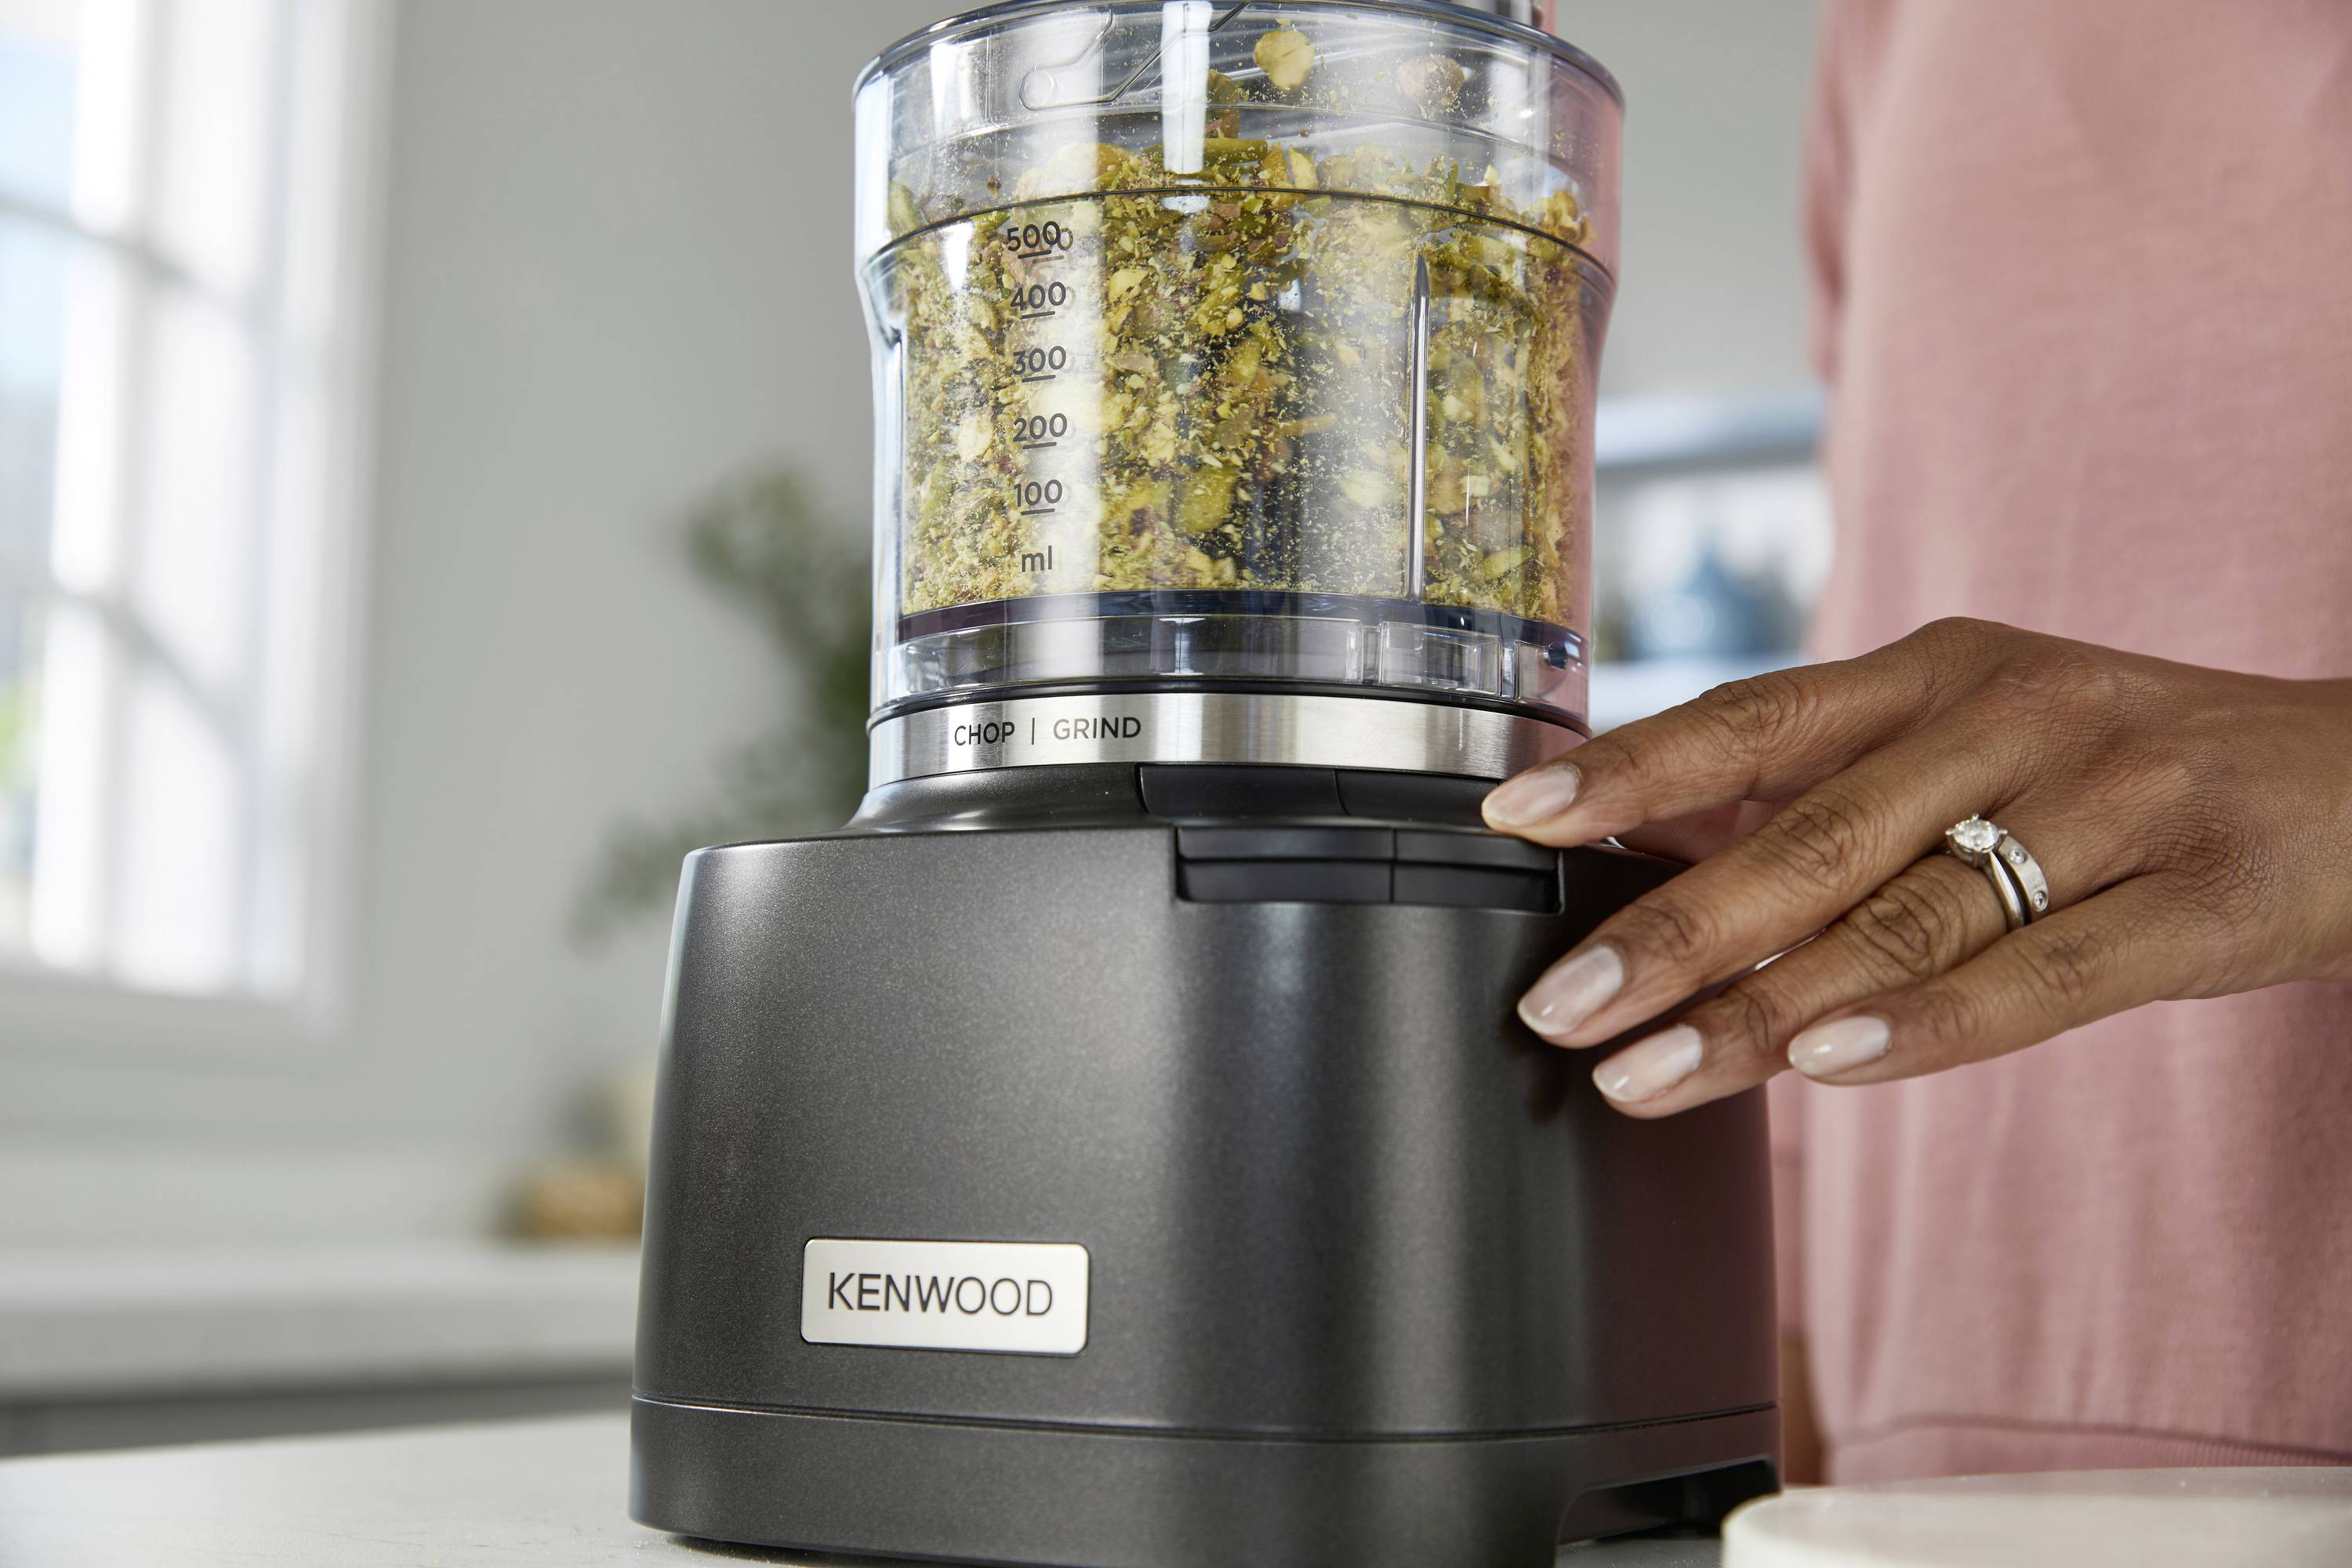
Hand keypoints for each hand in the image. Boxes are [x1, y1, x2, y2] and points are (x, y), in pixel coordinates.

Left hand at [1480, 618, 2351, 1116]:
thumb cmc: (2130, 772)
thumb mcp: (1984, 737)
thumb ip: (1843, 790)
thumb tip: (1666, 859)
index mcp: (1939, 670)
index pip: (1750, 715)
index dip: (1628, 767)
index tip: (1516, 818)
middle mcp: (2010, 717)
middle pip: (1804, 836)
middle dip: (1665, 931)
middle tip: (1554, 1004)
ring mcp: (2108, 803)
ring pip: (1899, 919)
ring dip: (1757, 1009)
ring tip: (1644, 1073)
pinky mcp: (2195, 899)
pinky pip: (2036, 975)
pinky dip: (1922, 1025)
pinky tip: (1824, 1067)